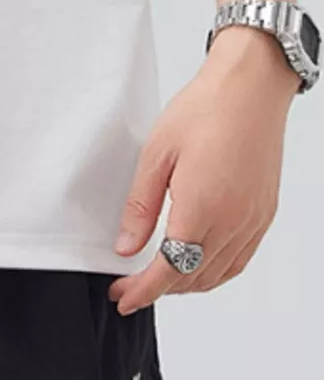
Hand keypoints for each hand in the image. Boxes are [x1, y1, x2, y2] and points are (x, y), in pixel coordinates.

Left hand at [107, 26, 298, 314]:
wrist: (250, 88)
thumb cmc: (204, 110)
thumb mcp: (157, 152)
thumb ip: (141, 205)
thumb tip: (127, 247)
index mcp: (201, 208)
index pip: (169, 270)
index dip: (143, 290)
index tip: (122, 298)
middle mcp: (232, 223)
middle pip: (193, 278)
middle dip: (159, 290)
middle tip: (130, 286)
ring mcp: (252, 221)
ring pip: (218, 275)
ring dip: (187, 284)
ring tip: (157, 278)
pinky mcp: (264, 214)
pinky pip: (239, 260)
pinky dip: (215, 272)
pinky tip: (197, 263)